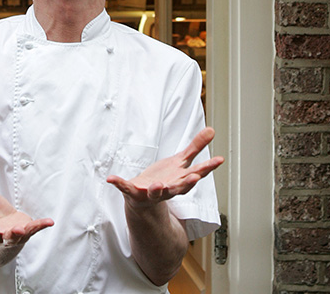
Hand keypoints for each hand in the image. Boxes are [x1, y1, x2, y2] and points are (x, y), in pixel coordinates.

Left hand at [107, 127, 223, 209]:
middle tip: (194, 178)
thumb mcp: (180, 162)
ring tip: (157, 184)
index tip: (218, 160)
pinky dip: (119, 183)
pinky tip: (111, 178)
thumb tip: (211, 130)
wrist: (144, 200)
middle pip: (179, 188)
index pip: (196, 174)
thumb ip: (195, 147)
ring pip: (155, 192)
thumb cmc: (165, 179)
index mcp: (179, 181)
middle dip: (186, 184)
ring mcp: (150, 192)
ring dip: (157, 189)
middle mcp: (167, 189)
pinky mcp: (133, 192)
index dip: (207, 168)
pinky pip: (125, 188)